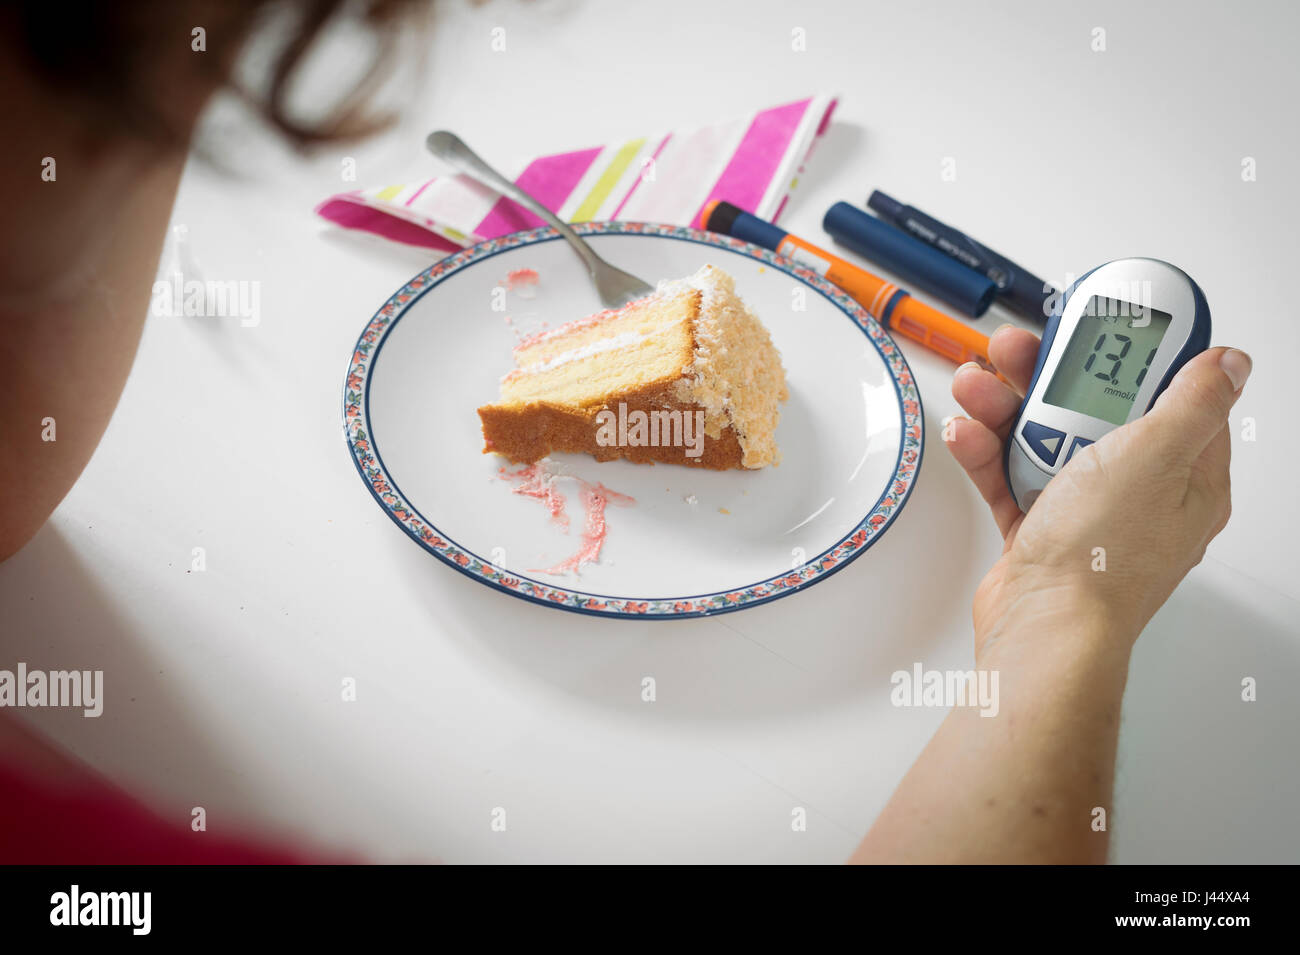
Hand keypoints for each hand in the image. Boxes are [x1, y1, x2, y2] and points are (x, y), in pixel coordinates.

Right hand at [945, 326, 1249, 657]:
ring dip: (1006, 409)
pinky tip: (971, 435)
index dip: (1138, 354)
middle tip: (1019, 352)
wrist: (1043, 625)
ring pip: (1045, 438)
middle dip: (1050, 377)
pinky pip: (1011, 476)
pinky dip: (987, 453)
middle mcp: (1139, 493)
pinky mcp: (1039, 529)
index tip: (1106, 324)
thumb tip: (1230, 364)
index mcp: (1186, 475)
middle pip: (1097, 410)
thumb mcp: (1158, 455)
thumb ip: (1194, 401)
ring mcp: (1086, 512)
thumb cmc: (1103, 557)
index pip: (1172, 395)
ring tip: (979, 389)